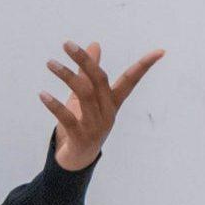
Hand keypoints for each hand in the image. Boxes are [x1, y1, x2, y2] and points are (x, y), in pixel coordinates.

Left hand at [42, 40, 164, 171]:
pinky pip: (68, 118)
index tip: (161, 51)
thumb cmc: (81, 123)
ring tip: (50, 63)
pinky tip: (43, 94)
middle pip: (100, 81)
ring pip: (84, 95)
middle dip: (85, 61)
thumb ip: (88, 71)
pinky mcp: (81, 138)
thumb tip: (95, 43)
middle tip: (67, 45)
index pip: (131, 80)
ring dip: (66, 77)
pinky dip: (55, 105)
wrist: (76, 161)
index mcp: (112, 102)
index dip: (144, 66)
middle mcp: (108, 113)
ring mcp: (96, 126)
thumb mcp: (85, 96)